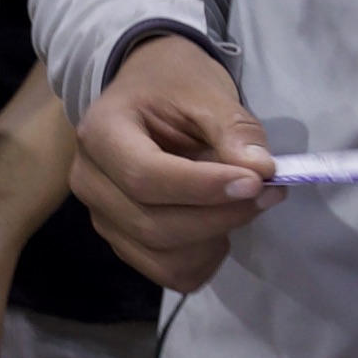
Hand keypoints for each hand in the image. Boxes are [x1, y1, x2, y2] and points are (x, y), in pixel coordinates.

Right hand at [72, 37, 274, 291]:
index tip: (255, 182)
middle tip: (268, 192)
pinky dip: (203, 259)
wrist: (150, 93)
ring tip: (246, 205)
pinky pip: (166, 271)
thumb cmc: (174, 86)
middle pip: (154, 225)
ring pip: (162, 256)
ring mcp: (103, 217)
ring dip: (214, 240)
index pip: (146, 176)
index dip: (203, 187)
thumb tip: (261, 170)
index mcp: (101, 134)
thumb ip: (233, 129)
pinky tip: (220, 227)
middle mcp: (90, 182)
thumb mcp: (206, 91)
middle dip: (220, 216)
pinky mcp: (123, 240)